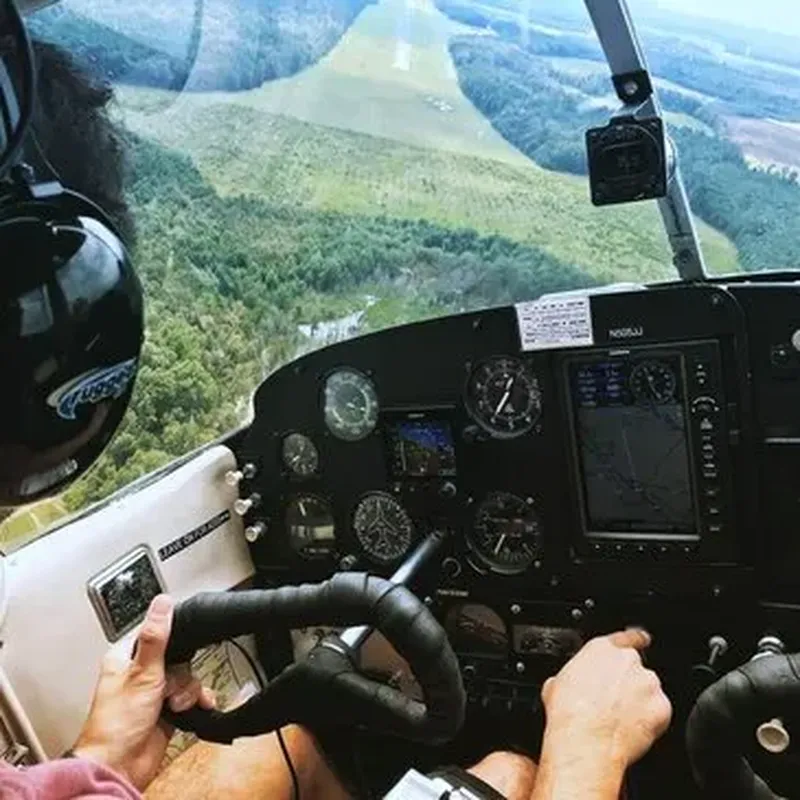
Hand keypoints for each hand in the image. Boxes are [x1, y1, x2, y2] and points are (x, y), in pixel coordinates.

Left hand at [73, 594, 215, 789]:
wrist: (121, 767)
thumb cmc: (116, 724)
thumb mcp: (142, 673)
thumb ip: (155, 636)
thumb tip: (162, 602)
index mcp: (125, 657)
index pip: (153, 632)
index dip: (169, 635)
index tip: (177, 644)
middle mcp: (139, 673)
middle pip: (177, 656)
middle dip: (180, 672)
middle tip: (169, 684)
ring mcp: (154, 693)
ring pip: (186, 676)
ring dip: (187, 691)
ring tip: (175, 704)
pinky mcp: (167, 710)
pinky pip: (191, 696)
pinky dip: (197, 701)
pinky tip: (197, 707)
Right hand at [541, 629, 671, 768]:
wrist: (584, 741)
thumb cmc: (568, 713)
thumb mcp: (556, 684)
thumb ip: (573, 675)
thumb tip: (572, 685)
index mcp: (601, 648)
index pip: (626, 637)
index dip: (634, 640)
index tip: (641, 642)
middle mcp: (628, 660)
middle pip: (635, 669)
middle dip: (628, 684)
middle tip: (612, 703)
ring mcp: (648, 683)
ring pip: (649, 691)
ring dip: (640, 703)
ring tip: (619, 721)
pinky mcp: (662, 707)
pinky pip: (660, 713)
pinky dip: (651, 721)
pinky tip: (631, 731)